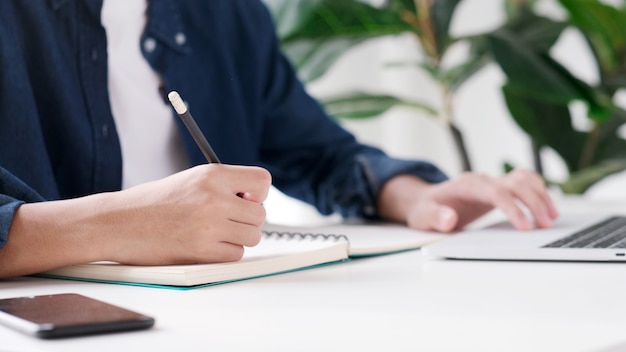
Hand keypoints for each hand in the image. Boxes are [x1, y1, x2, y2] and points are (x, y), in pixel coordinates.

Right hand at [107, 164, 271, 264]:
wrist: (117, 223)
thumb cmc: (153, 202)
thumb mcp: (191, 179)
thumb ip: (224, 185)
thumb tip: (256, 200)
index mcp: (212, 175)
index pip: (262, 181)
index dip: (258, 193)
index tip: (245, 199)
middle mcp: (214, 197)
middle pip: (260, 214)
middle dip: (247, 219)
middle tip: (227, 220)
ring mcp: (209, 225)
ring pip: (252, 236)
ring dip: (238, 238)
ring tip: (215, 232)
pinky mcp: (202, 250)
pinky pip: (235, 255)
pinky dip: (224, 253)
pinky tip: (205, 245)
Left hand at [377, 169, 558, 231]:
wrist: (424, 200)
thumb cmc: (425, 209)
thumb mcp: (423, 217)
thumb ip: (435, 217)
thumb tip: (449, 219)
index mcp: (466, 186)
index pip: (496, 192)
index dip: (513, 208)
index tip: (526, 227)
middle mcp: (482, 180)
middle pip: (516, 182)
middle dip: (533, 202)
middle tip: (545, 225)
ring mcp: (491, 182)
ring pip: (524, 179)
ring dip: (541, 196)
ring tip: (552, 218)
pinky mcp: (498, 188)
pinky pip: (524, 183)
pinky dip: (538, 192)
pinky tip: (547, 209)